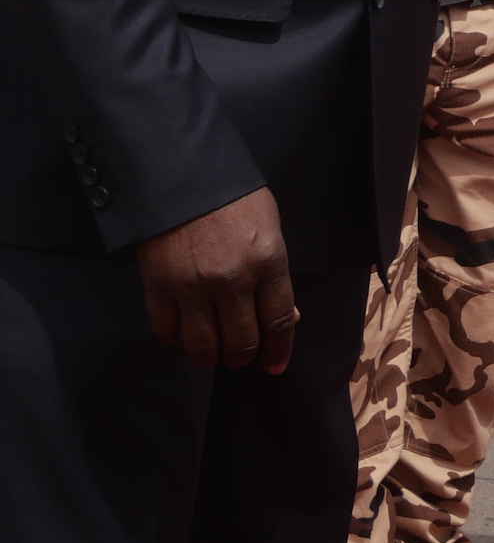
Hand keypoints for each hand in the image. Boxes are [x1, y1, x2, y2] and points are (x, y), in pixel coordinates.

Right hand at [135, 187, 296, 371]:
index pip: (278, 321)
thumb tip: (287, 317)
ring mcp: (192, 286)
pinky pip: (165, 330)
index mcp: (268, 262)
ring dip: (209, 357)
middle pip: (241, 341)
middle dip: (242, 357)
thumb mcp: (270, 230)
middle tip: (239, 357)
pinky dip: (174, 339)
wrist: (182, 176)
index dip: (279, 350)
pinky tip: (181, 333)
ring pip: (202, 346)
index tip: (275, 366)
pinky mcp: (157, 286)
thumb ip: (276, 276)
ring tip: (211, 354)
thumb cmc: (234, 200)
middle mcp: (232, 280)